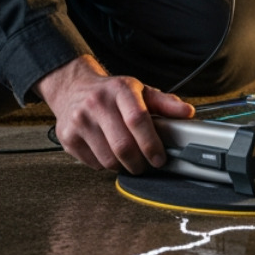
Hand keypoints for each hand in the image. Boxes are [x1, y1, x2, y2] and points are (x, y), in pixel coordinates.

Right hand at [34, 55, 193, 171]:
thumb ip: (165, 103)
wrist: (73, 88)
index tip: (159, 158)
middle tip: (146, 164)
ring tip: (129, 159)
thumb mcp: (140, 91)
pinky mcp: (67, 136)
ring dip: (123, 166)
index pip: (137, 119)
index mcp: (120, 90)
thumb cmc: (111, 93)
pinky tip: (108, 152)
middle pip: (123, 145)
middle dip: (140, 162)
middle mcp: (97, 103)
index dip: (151, 143)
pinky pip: (93, 164)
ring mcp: (79, 120)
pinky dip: (105, 165)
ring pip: (108, 159)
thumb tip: (187, 113)